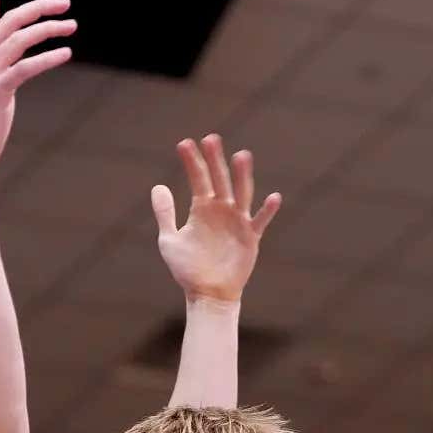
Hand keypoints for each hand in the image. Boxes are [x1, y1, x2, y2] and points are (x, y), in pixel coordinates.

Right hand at [0, 0, 75, 177]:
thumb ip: (1, 70)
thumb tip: (20, 60)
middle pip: (9, 20)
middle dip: (38, 7)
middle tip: (65, 3)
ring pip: (18, 40)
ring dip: (48, 30)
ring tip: (71, 27)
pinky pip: (24, 69)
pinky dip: (47, 58)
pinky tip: (65, 54)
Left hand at [152, 135, 282, 303]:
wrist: (208, 294)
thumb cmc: (188, 268)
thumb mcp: (170, 240)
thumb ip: (165, 213)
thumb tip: (158, 186)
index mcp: (201, 208)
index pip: (198, 178)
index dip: (191, 161)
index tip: (184, 143)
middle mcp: (221, 210)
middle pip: (219, 179)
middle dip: (215, 160)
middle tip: (211, 138)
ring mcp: (237, 222)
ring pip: (241, 194)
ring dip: (241, 175)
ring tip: (242, 155)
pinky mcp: (250, 238)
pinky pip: (260, 222)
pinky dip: (267, 211)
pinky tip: (274, 197)